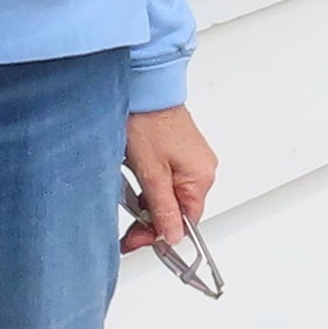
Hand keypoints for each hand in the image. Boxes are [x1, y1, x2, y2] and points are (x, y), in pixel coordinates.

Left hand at [123, 105, 218, 254]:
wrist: (144, 87)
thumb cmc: (147, 121)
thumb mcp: (151, 173)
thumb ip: (163, 209)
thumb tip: (173, 237)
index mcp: (201, 177)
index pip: (186, 222)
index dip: (159, 235)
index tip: (136, 241)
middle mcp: (201, 169)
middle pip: (178, 210)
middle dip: (150, 221)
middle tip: (126, 229)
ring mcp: (191, 160)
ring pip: (169, 195)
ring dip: (147, 202)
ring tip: (126, 195)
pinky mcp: (179, 151)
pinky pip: (166, 179)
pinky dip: (150, 185)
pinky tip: (134, 181)